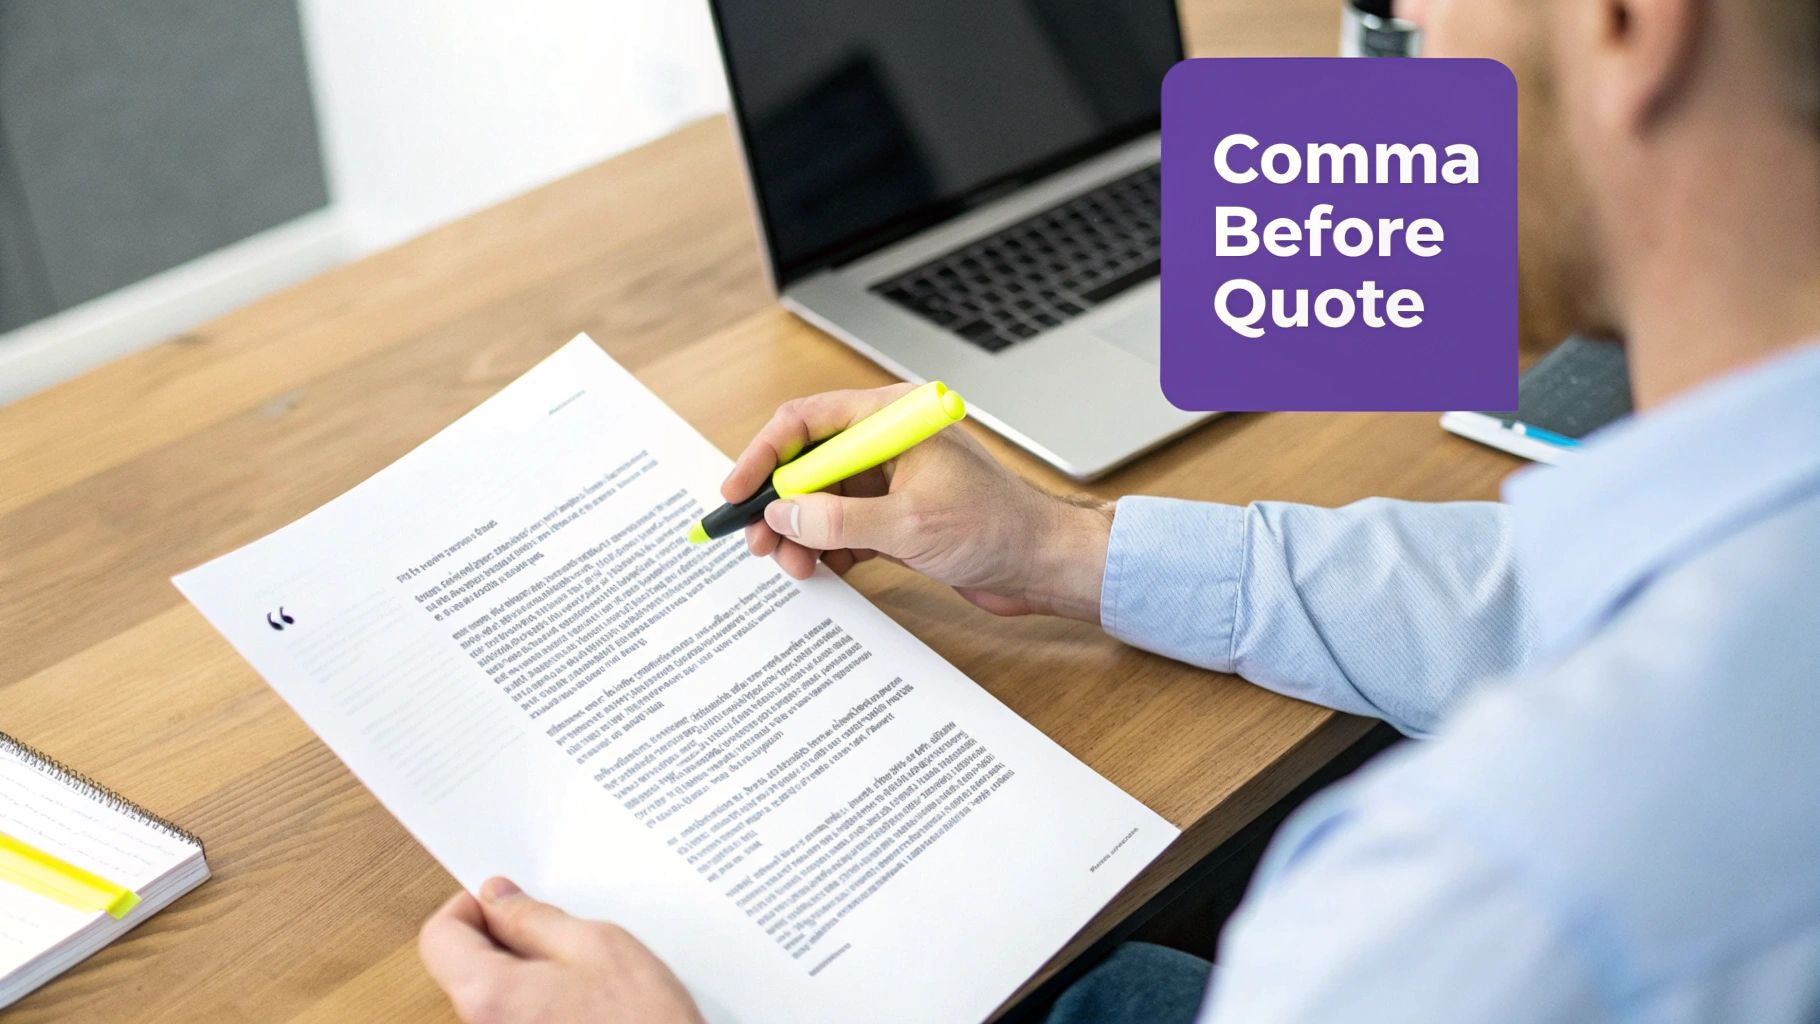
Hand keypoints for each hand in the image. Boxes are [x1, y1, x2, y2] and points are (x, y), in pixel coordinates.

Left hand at [418, 877, 704, 1023]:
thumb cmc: (642, 1021)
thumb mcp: (596, 943)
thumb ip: (534, 917)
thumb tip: (497, 898)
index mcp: (489, 994)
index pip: (439, 936)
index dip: (468, 906)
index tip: (501, 898)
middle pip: (461, 966)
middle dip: (500, 937)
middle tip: (552, 927)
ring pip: (490, 991)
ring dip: (522, 968)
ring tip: (576, 965)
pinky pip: (512, 1015)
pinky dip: (535, 997)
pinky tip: (580, 995)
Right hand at [724, 384, 1113, 619]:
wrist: (1044, 564)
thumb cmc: (998, 528)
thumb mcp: (907, 526)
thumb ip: (837, 519)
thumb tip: (783, 513)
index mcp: (891, 419)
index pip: (806, 422)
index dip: (763, 456)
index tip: (737, 491)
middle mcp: (887, 442)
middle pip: (807, 463)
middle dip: (779, 505)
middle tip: (759, 542)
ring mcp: (891, 480)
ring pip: (822, 499)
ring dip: (801, 532)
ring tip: (792, 564)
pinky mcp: (896, 515)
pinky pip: (842, 525)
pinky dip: (826, 547)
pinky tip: (822, 568)